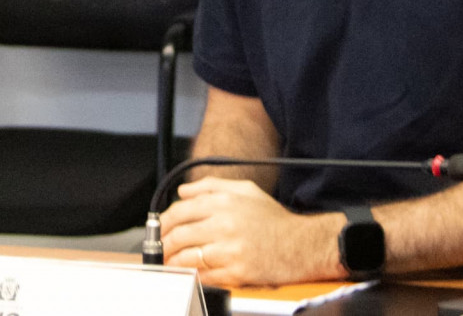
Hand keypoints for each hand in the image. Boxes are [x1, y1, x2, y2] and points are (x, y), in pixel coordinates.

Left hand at [156, 176, 343, 288]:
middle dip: (164, 244)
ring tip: (170, 263)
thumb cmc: (275, 220)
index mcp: (224, 202)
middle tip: (161, 249)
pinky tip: (190, 274)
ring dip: (174, 262)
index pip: (180, 211)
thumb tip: (184, 191)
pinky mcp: (237, 272)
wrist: (303, 245)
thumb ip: (212, 186)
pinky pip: (205, 276)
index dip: (164, 222)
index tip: (160, 229)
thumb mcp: (246, 190)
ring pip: (188, 257)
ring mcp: (230, 249)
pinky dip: (193, 276)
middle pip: (179, 235)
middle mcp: (224, 224)